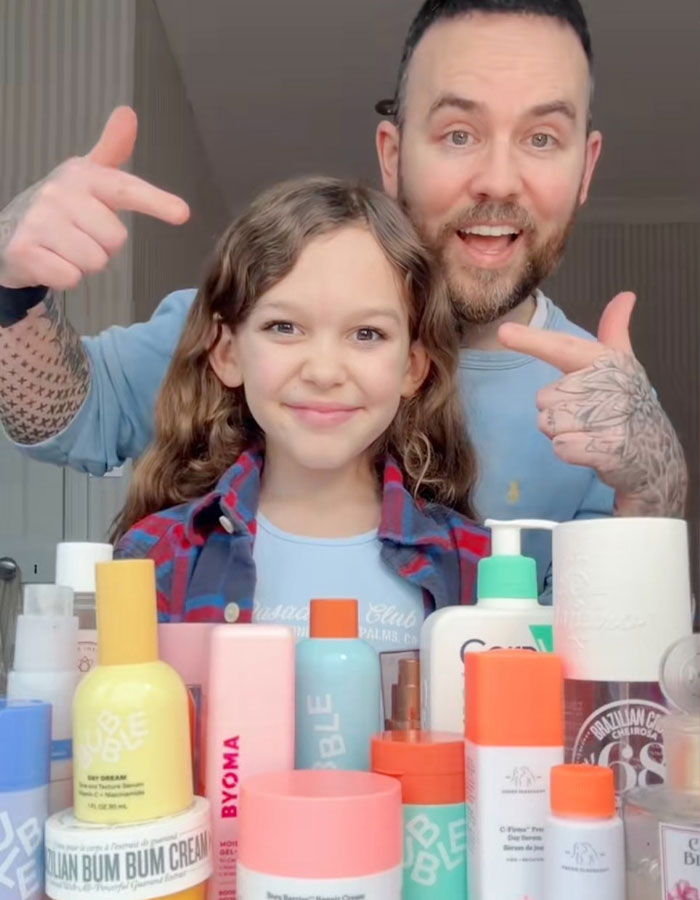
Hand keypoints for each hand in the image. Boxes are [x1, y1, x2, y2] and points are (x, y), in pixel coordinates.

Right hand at [0, 106, 189, 290]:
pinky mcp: (25, 250)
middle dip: (104, 247)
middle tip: (81, 237)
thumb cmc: (59, 209)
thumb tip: (128, 113)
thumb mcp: (86, 178)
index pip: (125, 188)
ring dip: (85, 264)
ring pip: (95, 261)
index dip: (155, 201)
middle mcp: (59, 194)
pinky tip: (51, 261)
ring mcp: (40, 221)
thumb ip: (111, 150)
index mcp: (82, 176)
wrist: (7, 232)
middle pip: (116, 239)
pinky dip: (65, 277)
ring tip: (66, 249)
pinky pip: (71, 278)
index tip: (182, 213)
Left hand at [498, 292, 687, 516]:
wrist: (654, 453)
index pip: (563, 348)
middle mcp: (610, 384)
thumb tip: (625, 295)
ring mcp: (611, 417)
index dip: (532, 341)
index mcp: (607, 361)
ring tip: (588, 431)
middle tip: (586, 414)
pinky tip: (590, 448)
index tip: (503, 332)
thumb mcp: (623, 365)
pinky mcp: (608, 448)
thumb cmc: (628, 404)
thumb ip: (615, 331)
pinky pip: (561, 446)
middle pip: (545, 397)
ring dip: (562, 432)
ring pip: (548, 423)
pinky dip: (570, 451)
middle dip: (556, 410)